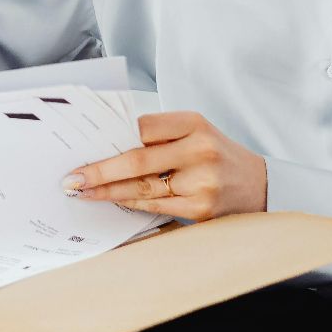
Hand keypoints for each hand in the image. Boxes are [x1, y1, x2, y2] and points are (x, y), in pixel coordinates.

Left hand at [63, 111, 267, 219]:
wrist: (259, 185)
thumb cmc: (217, 156)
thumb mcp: (195, 132)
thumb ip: (159, 136)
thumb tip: (108, 144)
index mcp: (194, 123)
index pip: (142, 127)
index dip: (111, 137)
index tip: (84, 144)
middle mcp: (199, 149)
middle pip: (136, 159)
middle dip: (99, 169)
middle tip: (72, 177)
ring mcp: (200, 181)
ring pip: (141, 186)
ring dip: (107, 190)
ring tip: (82, 190)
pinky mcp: (200, 208)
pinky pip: (154, 205)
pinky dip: (129, 203)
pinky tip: (110, 200)